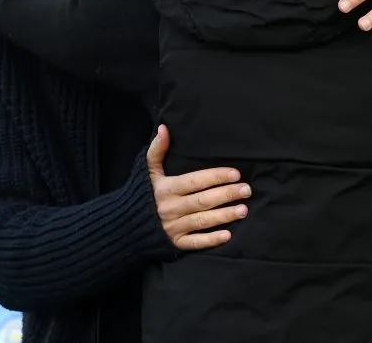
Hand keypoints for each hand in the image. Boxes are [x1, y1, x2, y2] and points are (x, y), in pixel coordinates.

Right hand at [147, 125, 250, 250]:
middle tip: (246, 190)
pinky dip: (210, 240)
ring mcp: (173, 227)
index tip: (235, 173)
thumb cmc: (142, 194)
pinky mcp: (175, 243)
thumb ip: (156, 150)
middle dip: (226, 194)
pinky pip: (194, 242)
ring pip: (202, 221)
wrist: (126, 225)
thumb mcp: (147, 171)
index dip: (215, 176)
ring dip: (224, 216)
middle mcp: (170, 208)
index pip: (195, 181)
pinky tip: (227, 235)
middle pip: (203, 201)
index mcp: (166, 189)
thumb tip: (164, 128)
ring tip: (243, 210)